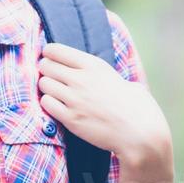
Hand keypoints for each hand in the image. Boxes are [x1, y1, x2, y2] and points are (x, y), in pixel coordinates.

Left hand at [35, 42, 170, 166]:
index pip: (55, 49)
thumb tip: (93, 72)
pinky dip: (49, 104)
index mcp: (93, 65)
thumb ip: (99, 73)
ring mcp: (74, 99)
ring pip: (43, 84)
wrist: (139, 133)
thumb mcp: (119, 78)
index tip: (51, 59)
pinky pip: (46, 104)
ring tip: (56, 92)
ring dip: (47, 87)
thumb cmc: (136, 106)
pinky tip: (58, 106)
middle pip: (45, 65)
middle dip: (46, 70)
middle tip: (53, 77)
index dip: (49, 54)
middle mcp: (81, 79)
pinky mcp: (71, 118)